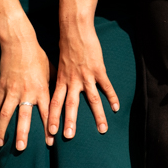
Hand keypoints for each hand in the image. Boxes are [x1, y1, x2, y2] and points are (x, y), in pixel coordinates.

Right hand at [0, 12, 51, 150]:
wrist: (19, 42)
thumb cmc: (39, 56)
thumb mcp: (51, 71)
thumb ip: (54, 86)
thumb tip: (62, 98)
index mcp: (41, 89)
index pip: (46, 113)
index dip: (48, 128)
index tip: (49, 142)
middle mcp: (27, 92)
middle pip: (24, 117)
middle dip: (22, 133)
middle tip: (22, 148)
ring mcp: (12, 90)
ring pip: (6, 113)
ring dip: (4, 129)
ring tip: (1, 143)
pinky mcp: (2, 86)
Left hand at [49, 16, 119, 139]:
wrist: (74, 30)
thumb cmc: (66, 47)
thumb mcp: (57, 65)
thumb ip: (58, 80)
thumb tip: (54, 91)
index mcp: (61, 81)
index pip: (54, 103)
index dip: (52, 118)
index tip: (51, 133)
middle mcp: (72, 81)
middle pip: (70, 105)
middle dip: (69, 122)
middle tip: (69, 137)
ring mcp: (86, 76)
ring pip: (92, 100)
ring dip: (97, 116)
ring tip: (102, 130)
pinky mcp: (98, 70)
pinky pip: (106, 86)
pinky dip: (112, 97)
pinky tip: (117, 108)